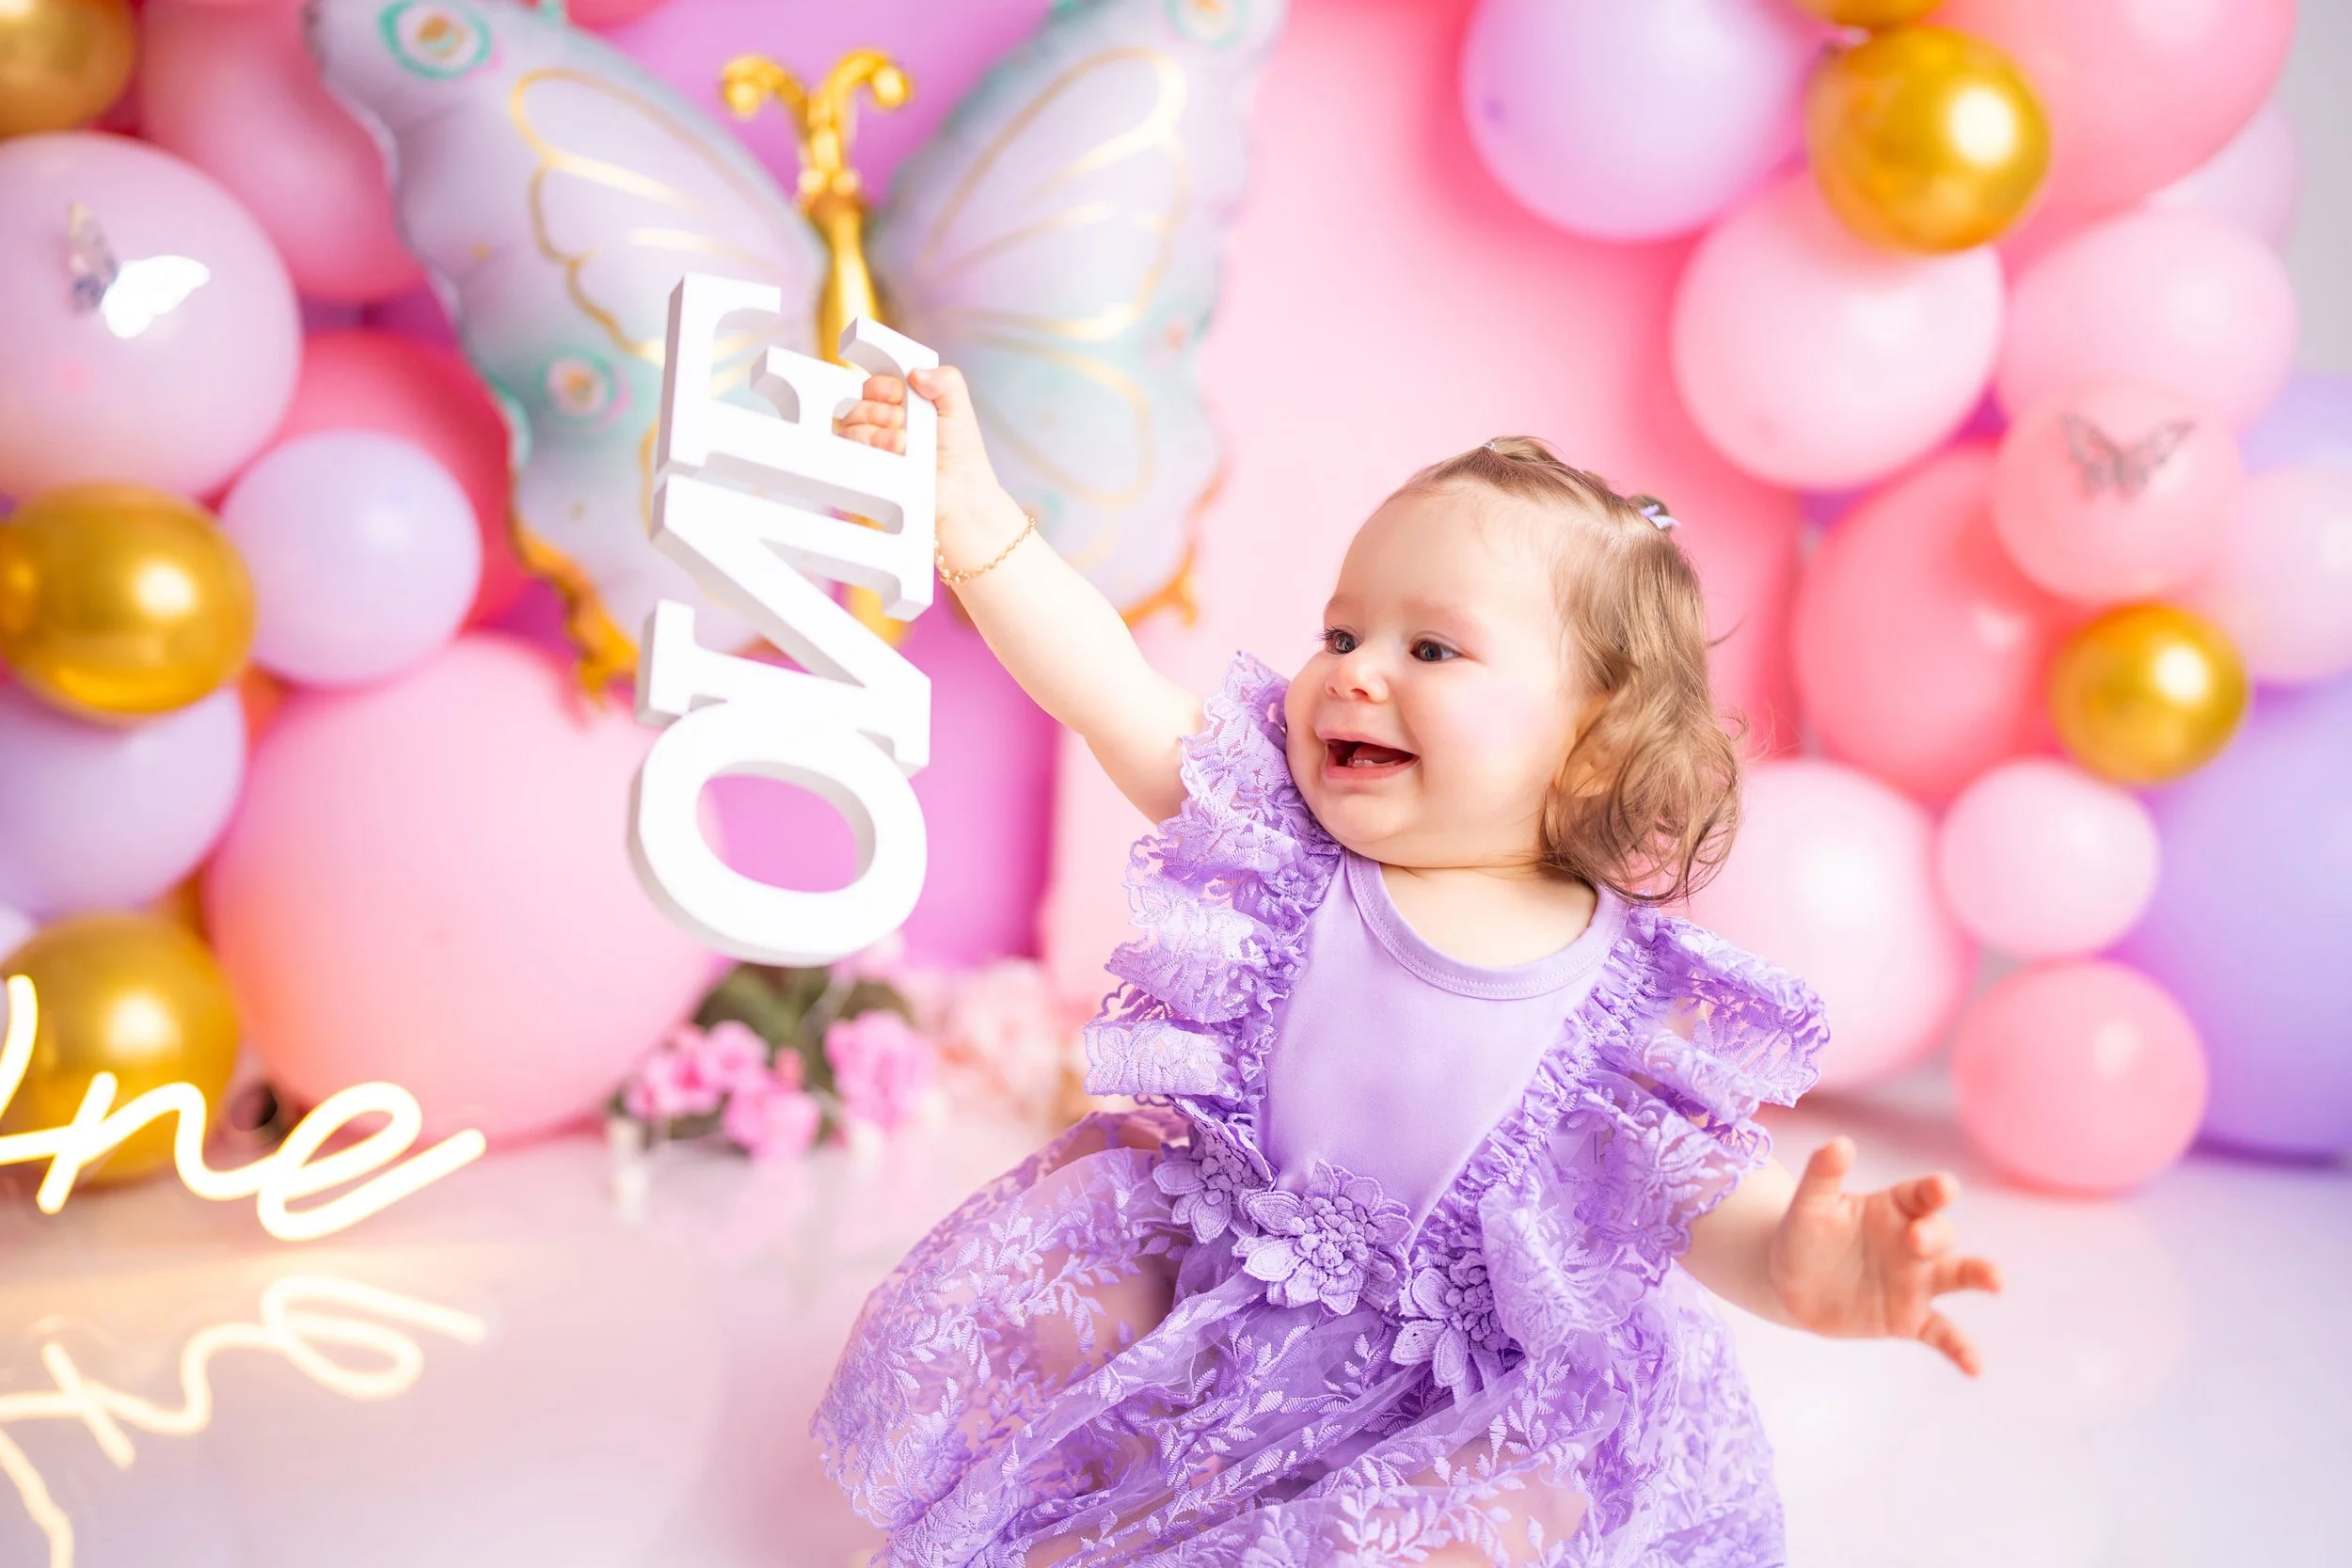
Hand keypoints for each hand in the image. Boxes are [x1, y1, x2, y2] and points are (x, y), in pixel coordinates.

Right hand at [837, 366, 1025, 571]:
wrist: (962, 493)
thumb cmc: (962, 454)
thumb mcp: (958, 407)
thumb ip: (945, 379)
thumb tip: (916, 372)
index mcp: (900, 406)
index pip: (872, 386)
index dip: (881, 386)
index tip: (898, 393)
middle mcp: (882, 426)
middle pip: (855, 405)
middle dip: (877, 409)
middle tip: (902, 420)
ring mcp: (873, 450)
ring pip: (849, 428)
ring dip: (876, 431)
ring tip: (905, 443)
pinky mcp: (866, 471)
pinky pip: (849, 453)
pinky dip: (871, 448)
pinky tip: (896, 453)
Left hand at [1764, 1137, 2002, 1375]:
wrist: (1788, 1284)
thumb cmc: (1802, 1235)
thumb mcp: (1807, 1206)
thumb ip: (1822, 1176)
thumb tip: (1841, 1142)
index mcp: (1892, 1208)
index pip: (1922, 1195)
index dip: (1934, 1191)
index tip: (1941, 1189)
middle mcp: (1912, 1242)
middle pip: (1942, 1233)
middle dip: (1935, 1234)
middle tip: (1916, 1241)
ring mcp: (1915, 1281)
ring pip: (1957, 1276)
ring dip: (1979, 1275)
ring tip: (1996, 1281)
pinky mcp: (1909, 1319)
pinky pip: (1943, 1334)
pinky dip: (1960, 1348)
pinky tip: (1975, 1367)